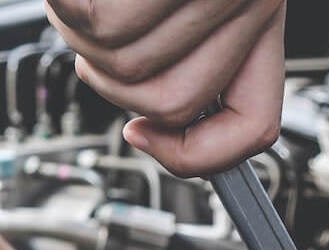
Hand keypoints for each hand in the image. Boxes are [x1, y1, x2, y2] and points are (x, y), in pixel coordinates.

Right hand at [46, 0, 287, 176]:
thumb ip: (186, 59)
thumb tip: (147, 130)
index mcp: (260, 10)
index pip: (255, 126)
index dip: (195, 156)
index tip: (140, 135)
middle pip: (171, 103)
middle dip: (114, 86)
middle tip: (94, 48)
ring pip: (128, 64)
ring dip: (82, 39)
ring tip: (82, 1)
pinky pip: (101, 22)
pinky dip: (68, 9)